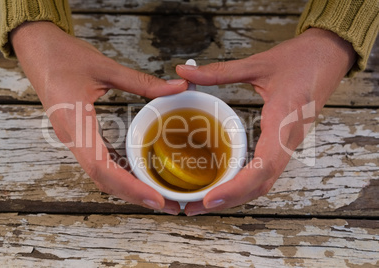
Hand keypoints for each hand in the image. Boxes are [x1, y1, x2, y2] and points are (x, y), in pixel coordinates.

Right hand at [11, 21, 186, 212]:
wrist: (35, 49)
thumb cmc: (62, 56)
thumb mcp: (105, 67)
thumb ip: (142, 82)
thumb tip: (177, 87)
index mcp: (75, 124)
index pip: (102, 167)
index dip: (129, 187)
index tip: (155, 198)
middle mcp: (73, 138)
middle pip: (103, 179)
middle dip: (134, 195)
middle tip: (168, 204)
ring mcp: (74, 139)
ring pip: (101, 174)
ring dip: (128, 187)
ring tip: (158, 195)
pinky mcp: (79, 135)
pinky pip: (100, 160)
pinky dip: (120, 171)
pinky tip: (138, 173)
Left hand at [177, 28, 355, 215]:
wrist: (331, 56)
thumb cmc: (301, 59)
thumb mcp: (257, 63)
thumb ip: (219, 72)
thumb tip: (182, 72)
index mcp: (284, 119)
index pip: (264, 165)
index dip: (237, 187)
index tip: (210, 198)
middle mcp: (289, 139)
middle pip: (261, 184)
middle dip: (229, 200)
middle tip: (193, 207)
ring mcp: (289, 144)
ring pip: (264, 182)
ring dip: (236, 196)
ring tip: (203, 202)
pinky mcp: (285, 143)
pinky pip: (266, 170)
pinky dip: (245, 183)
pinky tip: (224, 184)